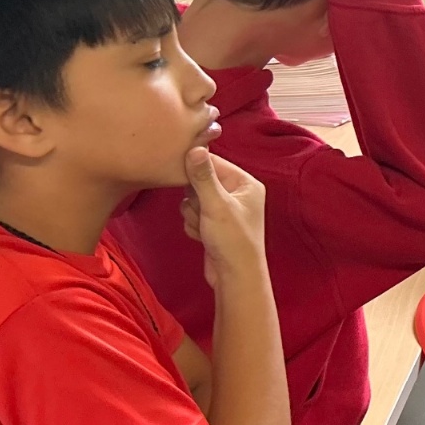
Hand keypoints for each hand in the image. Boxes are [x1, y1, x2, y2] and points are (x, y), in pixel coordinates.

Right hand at [180, 148, 265, 287]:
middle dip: (195, 199)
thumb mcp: (216, 204)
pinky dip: (194, 225)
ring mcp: (226, 209)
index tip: (178, 170)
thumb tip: (194, 148)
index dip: (195, 167)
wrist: (235, 276)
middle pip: (200, 181)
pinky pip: (193, 215)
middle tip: (204, 212)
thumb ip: (203, 176)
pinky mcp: (215, 224)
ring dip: (194, 214)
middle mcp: (238, 194)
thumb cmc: (233, 240)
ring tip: (207, 228)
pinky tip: (205, 236)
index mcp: (246, 183)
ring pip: (193, 200)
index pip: (214, 162)